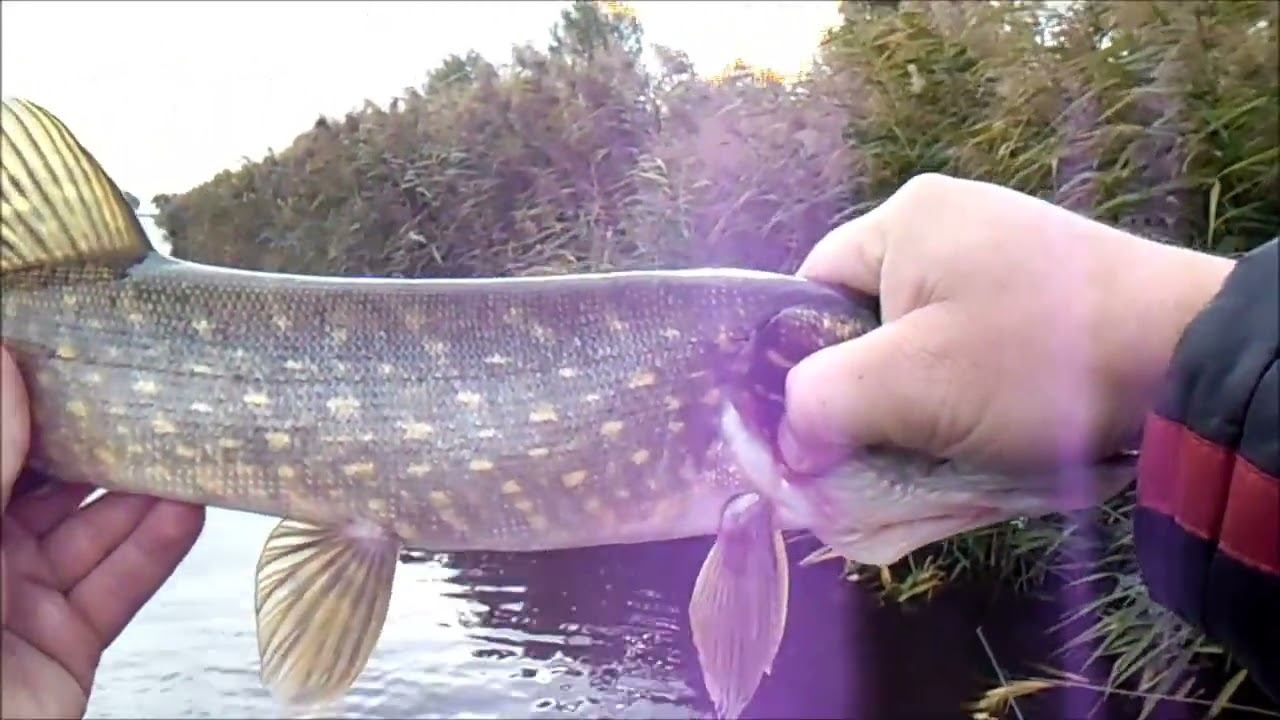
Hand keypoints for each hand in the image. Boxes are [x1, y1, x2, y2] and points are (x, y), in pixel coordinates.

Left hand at [1, 346, 204, 718]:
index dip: (36, 405)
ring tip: (189, 448)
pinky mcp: (65, 645)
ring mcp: (22, 601)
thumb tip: (6, 364)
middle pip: (51, 487)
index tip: (84, 359)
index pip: (1, 449)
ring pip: (95, 534)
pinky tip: (188, 511)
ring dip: (143, 494)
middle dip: (103, 446)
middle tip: (155, 401)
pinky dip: (156, 550)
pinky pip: (117, 587)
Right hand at [781, 174, 1234, 477]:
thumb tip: (788, 438)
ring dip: (919, 401)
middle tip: (883, 446)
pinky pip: (971, 346)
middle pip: (866, 321)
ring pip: (920, 343)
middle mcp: (949, 222)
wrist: (1185, 358)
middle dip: (869, 391)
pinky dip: (966, 393)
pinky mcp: (1042, 291)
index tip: (822, 425)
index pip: (811, 290)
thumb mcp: (908, 385)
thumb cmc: (1032, 361)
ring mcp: (1002, 254)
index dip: (802, 362)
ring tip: (941, 446)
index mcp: (906, 219)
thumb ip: (820, 402)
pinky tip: (986, 430)